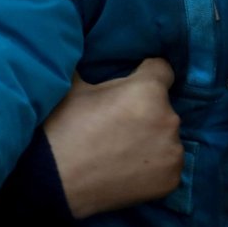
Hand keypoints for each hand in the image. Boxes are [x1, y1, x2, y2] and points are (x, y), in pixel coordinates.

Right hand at [44, 57, 182, 218]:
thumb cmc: (63, 128)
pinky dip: (152, 163)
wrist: (55, 180)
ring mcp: (172, 153)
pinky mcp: (171, 180)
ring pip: (166, 135)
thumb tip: (80, 46)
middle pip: (162, 105)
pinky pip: (166, 163)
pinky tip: (126, 166)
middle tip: (115, 120)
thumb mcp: (73, 87)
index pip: (162, 69)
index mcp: (146, 91)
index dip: (144, 73)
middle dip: (144, 108)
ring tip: (120, 147)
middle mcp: (168, 119)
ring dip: (150, 136)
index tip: (130, 83)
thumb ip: (90, 67)